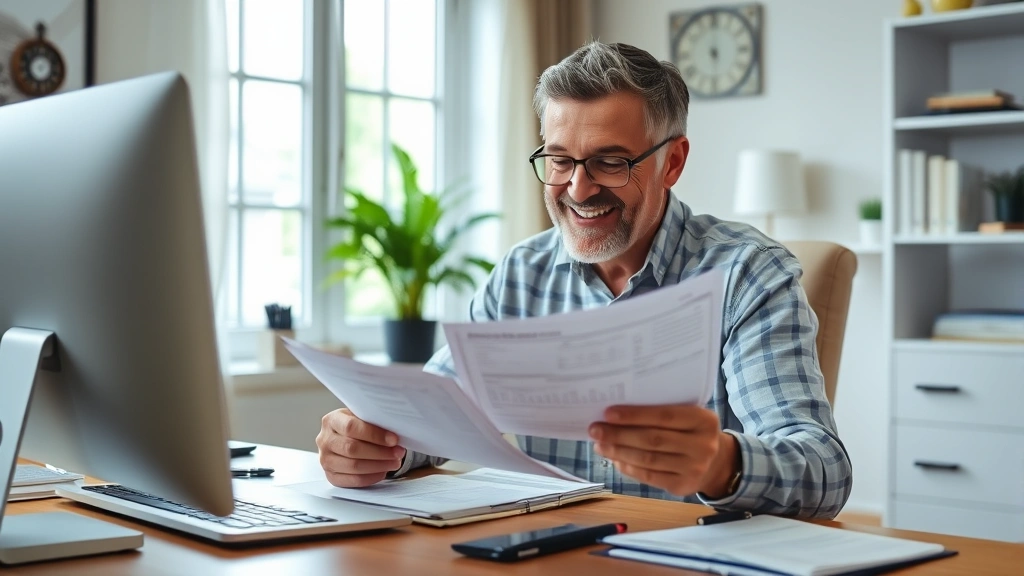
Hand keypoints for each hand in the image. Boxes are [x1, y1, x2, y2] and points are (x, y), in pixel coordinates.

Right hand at [316, 408, 405, 487]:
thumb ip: (373, 420)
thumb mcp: (362, 416)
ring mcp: (325, 460)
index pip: (351, 427)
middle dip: (380, 452)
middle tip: (398, 452)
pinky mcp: (331, 476)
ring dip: (379, 465)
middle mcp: (324, 440)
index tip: (394, 439)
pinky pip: (353, 480)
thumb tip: (395, 428)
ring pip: (353, 466)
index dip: (374, 434)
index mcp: (331, 420)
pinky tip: (383, 471)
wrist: (345, 438)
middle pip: (352, 448)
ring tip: (395, 462)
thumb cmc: (358, 426)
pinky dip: (371, 477)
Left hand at [588, 404, 738, 497]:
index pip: (664, 416)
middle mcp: (703, 445)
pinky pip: (649, 476)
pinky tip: (614, 459)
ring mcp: (694, 468)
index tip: (608, 413)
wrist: (717, 464)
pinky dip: (629, 467)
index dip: (634, 415)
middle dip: (619, 434)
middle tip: (596, 429)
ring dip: (619, 452)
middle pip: (652, 439)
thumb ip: (663, 413)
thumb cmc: (692, 433)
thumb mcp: (689, 417)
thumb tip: (617, 415)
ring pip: (648, 459)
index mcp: (704, 420)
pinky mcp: (682, 486)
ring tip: (599, 444)